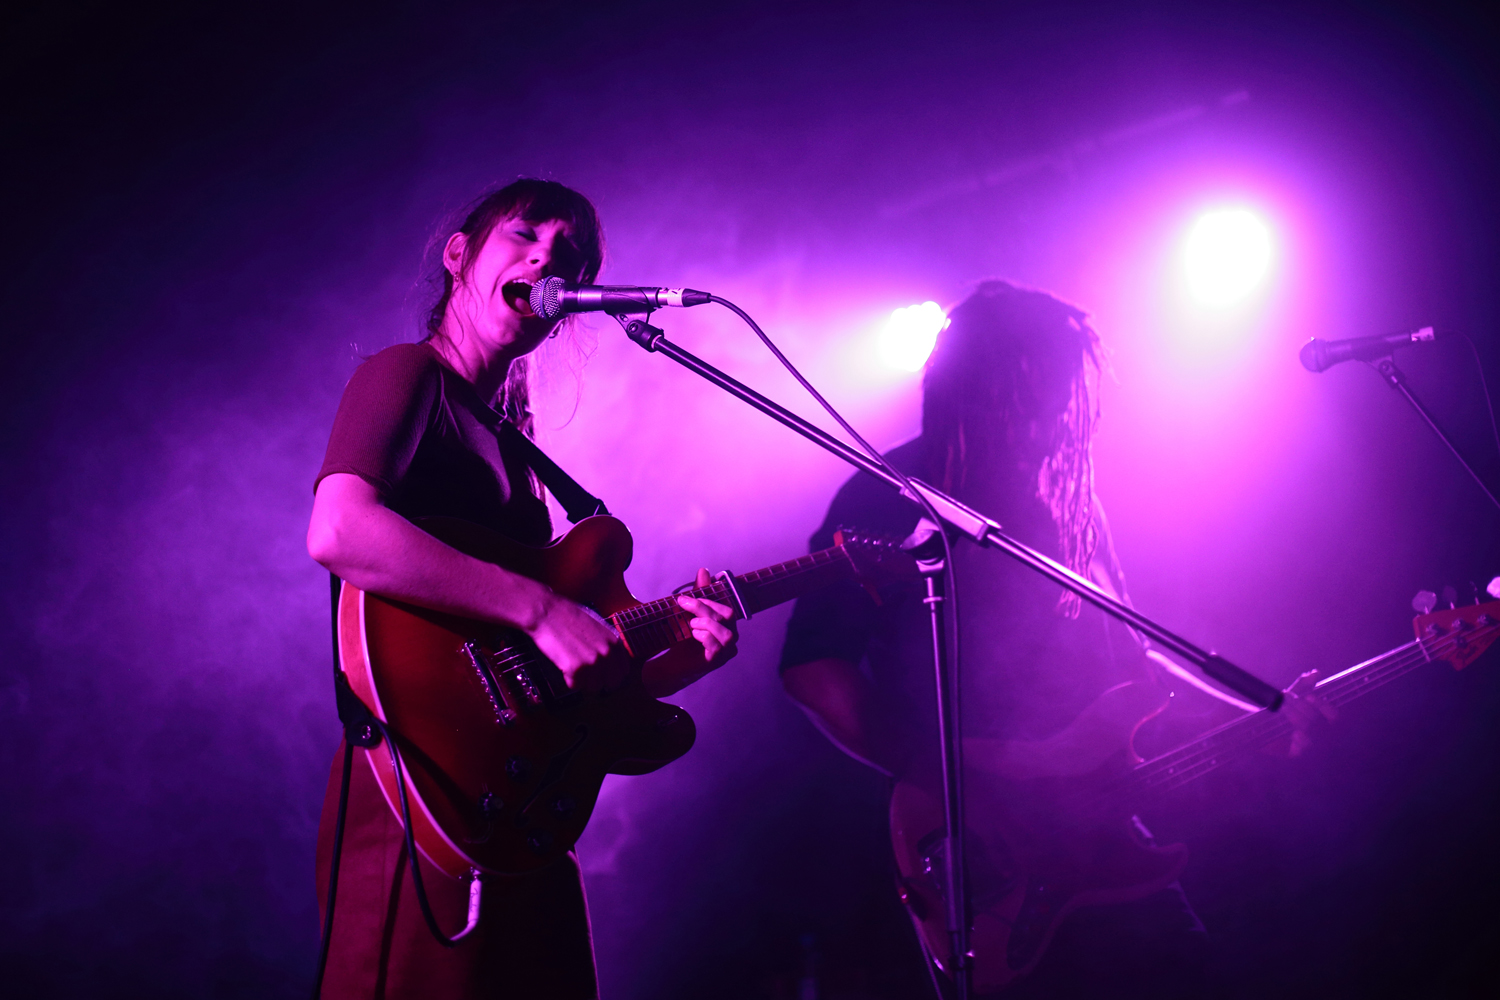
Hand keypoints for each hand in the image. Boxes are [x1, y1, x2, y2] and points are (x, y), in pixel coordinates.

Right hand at [524, 590, 625, 692]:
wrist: (547, 613)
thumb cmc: (568, 616)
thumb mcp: (597, 627)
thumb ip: (606, 644)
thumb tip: (610, 662)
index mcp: (614, 642)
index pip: (623, 670)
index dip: (613, 675)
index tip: (604, 676)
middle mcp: (607, 653)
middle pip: (610, 683)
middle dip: (599, 681)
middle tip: (587, 675)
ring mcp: (593, 662)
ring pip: (593, 687)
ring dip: (583, 680)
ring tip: (572, 664)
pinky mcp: (576, 669)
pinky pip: (575, 685)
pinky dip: (568, 679)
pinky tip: (564, 664)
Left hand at [640, 568, 738, 696]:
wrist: (672, 665)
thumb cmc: (684, 640)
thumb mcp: (690, 614)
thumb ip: (699, 594)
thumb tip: (704, 570)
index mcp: (727, 625)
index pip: (727, 608)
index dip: (708, 600)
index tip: (687, 599)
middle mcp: (731, 637)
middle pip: (727, 616)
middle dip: (704, 608)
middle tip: (684, 605)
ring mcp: (726, 651)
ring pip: (724, 632)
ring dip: (704, 623)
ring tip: (691, 625)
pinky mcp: (716, 661)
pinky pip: (716, 646)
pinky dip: (703, 637)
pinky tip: (694, 636)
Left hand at [1280, 669, 1337, 757]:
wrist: (1257, 726)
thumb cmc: (1278, 711)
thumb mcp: (1290, 697)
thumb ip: (1303, 686)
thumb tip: (1316, 672)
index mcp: (1317, 718)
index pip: (1332, 714)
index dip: (1324, 706)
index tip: (1310, 697)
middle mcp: (1315, 731)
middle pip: (1316, 719)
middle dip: (1301, 707)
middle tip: (1287, 698)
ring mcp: (1307, 742)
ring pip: (1308, 729)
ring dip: (1295, 716)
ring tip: (1282, 708)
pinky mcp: (1295, 752)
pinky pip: (1303, 748)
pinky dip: (1300, 739)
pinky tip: (1294, 733)